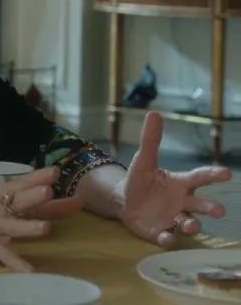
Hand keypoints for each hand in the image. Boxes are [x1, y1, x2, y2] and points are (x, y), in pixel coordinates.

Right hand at [0, 167, 82, 271]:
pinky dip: (18, 264)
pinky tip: (31, 271)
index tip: (56, 171)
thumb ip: (34, 205)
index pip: (21, 183)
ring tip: (45, 228)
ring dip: (28, 227)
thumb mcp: (1, 203)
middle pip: (17, 201)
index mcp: (1, 196)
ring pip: (12, 227)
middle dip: (32, 196)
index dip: (38, 177)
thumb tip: (68, 200)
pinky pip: (5, 256)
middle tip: (49, 191)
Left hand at [115, 112, 231, 247]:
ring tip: (190, 224)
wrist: (124, 201)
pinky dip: (168, 239)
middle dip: (210, 207)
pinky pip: (167, 237)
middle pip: (200, 205)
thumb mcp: (143, 160)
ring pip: (188, 223)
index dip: (214, 175)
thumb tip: (153, 113)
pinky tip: (166, 238)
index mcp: (181, 183)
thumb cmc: (140, 180)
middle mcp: (182, 202)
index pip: (200, 177)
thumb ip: (150, 141)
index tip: (227, 173)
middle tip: (219, 210)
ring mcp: (173, 218)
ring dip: (191, 225)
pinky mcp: (160, 232)